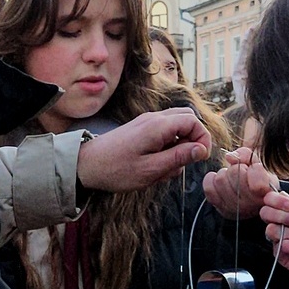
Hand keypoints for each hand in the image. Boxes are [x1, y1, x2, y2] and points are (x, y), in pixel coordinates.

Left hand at [76, 108, 210, 192]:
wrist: (86, 165)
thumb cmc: (116, 170)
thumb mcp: (150, 170)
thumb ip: (178, 158)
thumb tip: (201, 149)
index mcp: (157, 126)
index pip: (193, 121)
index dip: (203, 138)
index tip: (200, 158)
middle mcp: (153, 119)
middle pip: (187, 119)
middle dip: (193, 139)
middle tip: (185, 161)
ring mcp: (146, 122)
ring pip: (176, 126)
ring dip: (179, 145)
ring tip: (166, 168)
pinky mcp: (141, 129)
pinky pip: (164, 132)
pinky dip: (168, 146)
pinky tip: (157, 165)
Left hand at [201, 147, 277, 219]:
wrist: (251, 197)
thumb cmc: (257, 176)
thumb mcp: (257, 162)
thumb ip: (246, 154)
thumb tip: (230, 157)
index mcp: (267, 193)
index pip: (257, 182)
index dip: (254, 169)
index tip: (254, 169)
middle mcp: (252, 205)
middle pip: (235, 173)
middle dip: (237, 167)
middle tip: (241, 172)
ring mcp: (236, 209)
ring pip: (220, 179)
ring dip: (224, 174)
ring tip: (232, 179)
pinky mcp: (221, 209)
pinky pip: (209, 187)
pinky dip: (212, 179)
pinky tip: (221, 181)